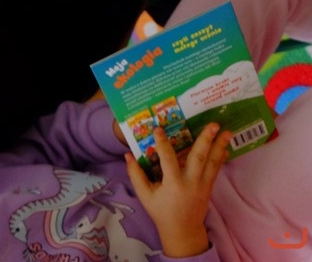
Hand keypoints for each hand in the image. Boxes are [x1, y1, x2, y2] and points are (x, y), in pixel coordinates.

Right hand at [125, 124, 230, 257]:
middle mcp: (191, 182)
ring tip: (226, 131)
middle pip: (200, 158)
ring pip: (212, 162)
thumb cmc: (161, 211)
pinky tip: (225, 146)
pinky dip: (221, 157)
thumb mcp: (144, 195)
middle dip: (206, 140)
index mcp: (173, 184)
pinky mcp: (209, 188)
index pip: (168, 159)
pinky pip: (216, 170)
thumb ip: (135, 174)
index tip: (159, 129)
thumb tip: (127, 155)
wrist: (182, 230)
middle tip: (213, 124)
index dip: (162, 143)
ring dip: (220, 146)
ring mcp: (202, 185)